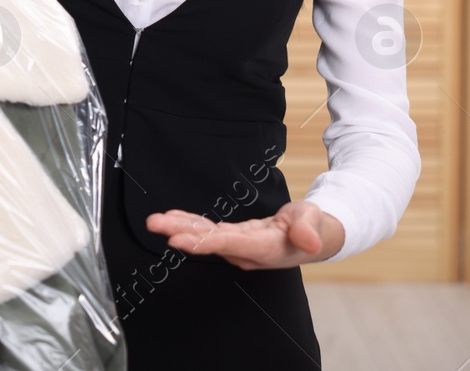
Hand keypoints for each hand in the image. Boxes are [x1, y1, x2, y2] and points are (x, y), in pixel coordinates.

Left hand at [145, 201, 343, 269]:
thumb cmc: (314, 227)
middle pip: (210, 242)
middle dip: (181, 233)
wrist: (314, 237)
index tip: (177, 239)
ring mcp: (239, 247)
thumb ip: (309, 229)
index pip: (229, 244)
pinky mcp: (235, 239)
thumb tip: (308, 241)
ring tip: (156, 220)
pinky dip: (190, 224)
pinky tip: (174, 218)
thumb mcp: (315, 221)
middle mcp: (247, 252)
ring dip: (180, 227)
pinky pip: (209, 232)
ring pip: (205, 236)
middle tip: (155, 224)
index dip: (202, 242)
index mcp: (265, 248)